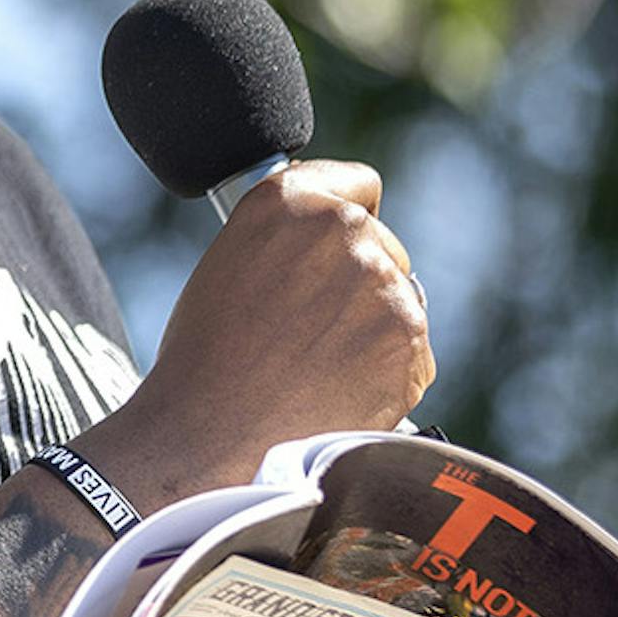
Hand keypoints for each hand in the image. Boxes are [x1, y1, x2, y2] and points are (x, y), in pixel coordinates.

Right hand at [142, 160, 434, 452]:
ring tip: (317, 364)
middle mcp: (341, 227)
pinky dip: (387, 369)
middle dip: (357, 279)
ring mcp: (381, 282)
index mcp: (288, 199)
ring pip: (396, 298)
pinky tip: (339, 389)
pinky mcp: (408, 338)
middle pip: (380, 243)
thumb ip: (287, 235)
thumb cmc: (206, 353)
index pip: (357, 183)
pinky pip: (410, 348)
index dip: (346, 215)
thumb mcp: (230, 259)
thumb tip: (327, 237)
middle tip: (310, 326)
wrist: (212, 433)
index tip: (334, 246)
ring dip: (371, 326)